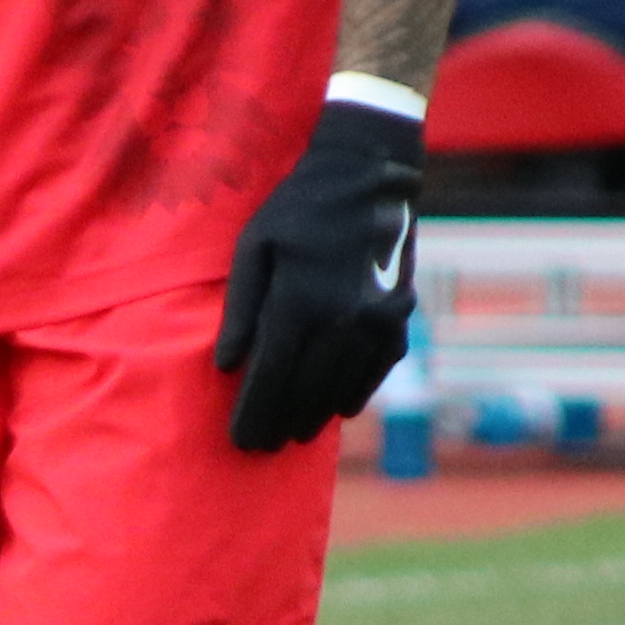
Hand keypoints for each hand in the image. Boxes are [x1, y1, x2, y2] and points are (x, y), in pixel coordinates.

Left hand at [213, 97, 425, 453]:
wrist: (367, 177)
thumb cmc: (298, 210)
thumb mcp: (254, 247)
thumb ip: (241, 309)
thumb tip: (227, 367)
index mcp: (298, 302)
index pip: (270, 378)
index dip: (254, 414)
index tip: (239, 441)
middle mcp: (341, 320)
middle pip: (305, 393)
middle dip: (280, 424)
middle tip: (261, 446)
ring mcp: (375, 322)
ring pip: (342, 388)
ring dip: (316, 416)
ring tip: (294, 433)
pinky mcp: (397, 318)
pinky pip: (376, 370)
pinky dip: (355, 393)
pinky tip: (338, 408)